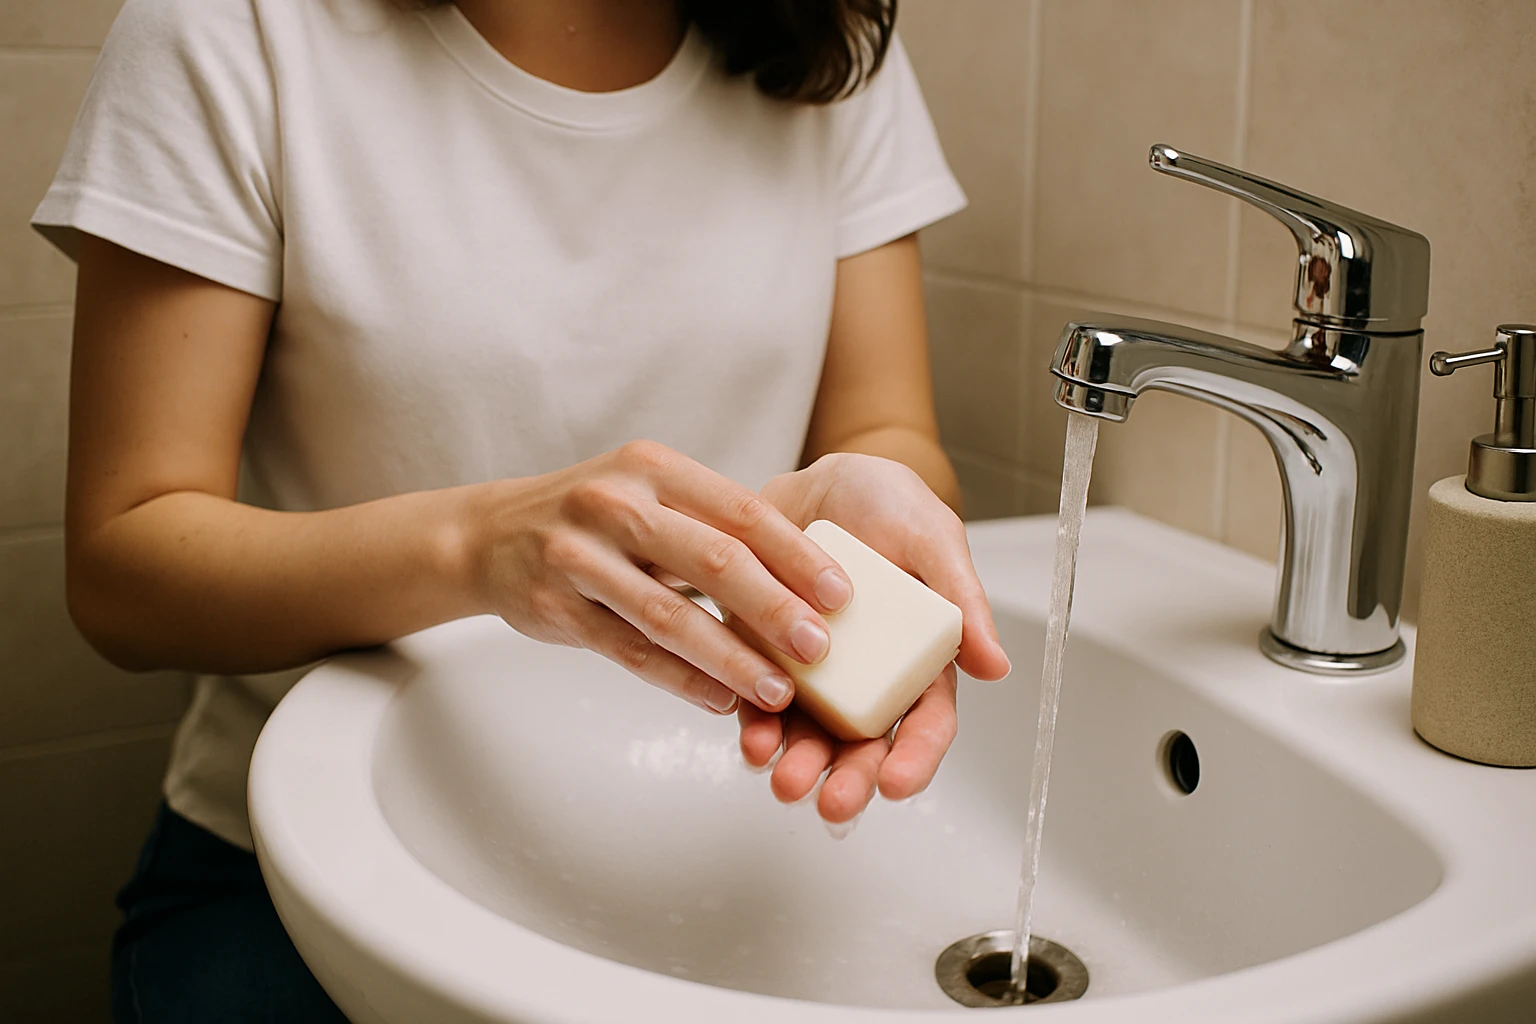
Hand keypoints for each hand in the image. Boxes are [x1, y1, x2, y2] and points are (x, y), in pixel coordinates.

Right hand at [468, 441, 854, 715]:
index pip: (742, 511)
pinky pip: (629, 650)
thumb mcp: (648, 491)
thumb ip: (711, 523)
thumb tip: (805, 576)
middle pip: (713, 561)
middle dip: (775, 610)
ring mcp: (578, 555)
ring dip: (731, 659)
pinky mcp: (554, 607)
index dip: (797, 555)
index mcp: (653, 467)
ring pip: (670, 616)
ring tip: (778, 692)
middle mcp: (615, 503)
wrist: (491, 534)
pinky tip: (720, 699)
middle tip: (821, 649)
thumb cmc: (594, 516)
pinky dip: (680, 679)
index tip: (841, 595)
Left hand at [741, 452, 1011, 823]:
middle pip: (864, 747)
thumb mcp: (933, 539)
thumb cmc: (890, 505)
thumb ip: (962, 601)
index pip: (926, 723)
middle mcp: (867, 679)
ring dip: (797, 765)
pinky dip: (755, 726)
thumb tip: (995, 666)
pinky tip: (751, 739)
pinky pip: (759, 702)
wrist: (821, 478)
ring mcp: (816, 673)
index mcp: (918, 661)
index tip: (896, 782)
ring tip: (781, 780)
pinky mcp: (765, 655)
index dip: (915, 759)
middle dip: (849, 781)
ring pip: (809, 737)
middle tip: (833, 802)